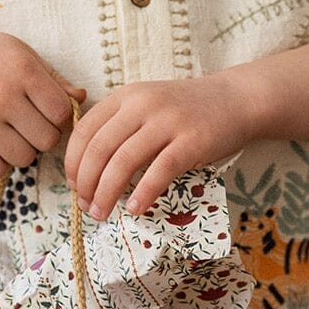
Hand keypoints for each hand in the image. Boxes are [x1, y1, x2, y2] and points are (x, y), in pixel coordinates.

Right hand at [0, 20, 85, 179]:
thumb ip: (53, 80)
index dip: (58, 117)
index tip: (45, 111)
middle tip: (26, 124)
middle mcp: (2, 96)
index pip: (61, 114)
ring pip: (23, 158)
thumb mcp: (20, 53)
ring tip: (8, 133)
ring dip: (20, 151)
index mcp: (22, 70)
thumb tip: (81, 100)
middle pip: (46, 140)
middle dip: (41, 135)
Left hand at [63, 71, 257, 219]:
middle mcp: (143, 104)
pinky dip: (142, 194)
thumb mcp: (147, 106)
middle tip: (85, 207)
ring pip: (123, 162)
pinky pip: (159, 171)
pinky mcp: (192, 141)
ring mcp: (168, 121)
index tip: (73, 186)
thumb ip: (119, 127)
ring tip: (102, 213)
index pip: (85, 130)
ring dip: (107, 193)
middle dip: (86, 184)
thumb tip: (88, 170)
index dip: (73, 162)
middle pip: (99, 149)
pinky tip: (134, 209)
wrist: (236, 100)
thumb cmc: (186, 112)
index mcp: (126, 96)